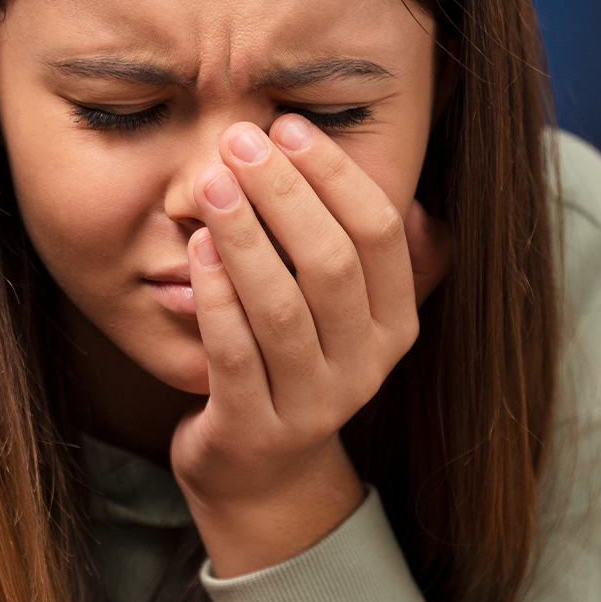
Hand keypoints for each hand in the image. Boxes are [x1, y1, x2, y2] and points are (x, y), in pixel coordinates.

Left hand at [175, 114, 452, 576]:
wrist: (259, 476)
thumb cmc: (292, 366)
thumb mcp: (345, 316)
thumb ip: (369, 256)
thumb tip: (404, 187)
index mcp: (394, 326)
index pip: (379, 235)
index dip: (336, 174)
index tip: (289, 126)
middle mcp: (364, 367)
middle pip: (331, 264)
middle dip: (284, 194)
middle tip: (239, 141)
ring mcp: (311, 404)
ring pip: (282, 307)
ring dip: (246, 237)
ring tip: (212, 184)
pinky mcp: (254, 430)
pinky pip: (234, 353)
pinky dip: (216, 296)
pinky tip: (195, 248)